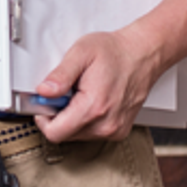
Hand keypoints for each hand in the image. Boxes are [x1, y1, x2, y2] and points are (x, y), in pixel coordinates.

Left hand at [31, 28, 160, 142]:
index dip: (43, 117)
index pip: (55, 133)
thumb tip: (43, 92)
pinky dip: (86, 119)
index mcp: (93, 108)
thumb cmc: (115, 52)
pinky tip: (92, 100)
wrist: (142, 54)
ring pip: (77, 134)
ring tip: (81, 93)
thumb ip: (60, 75)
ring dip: (72, 117)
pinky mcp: (119, 131)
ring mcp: (114, 130)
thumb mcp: (81, 52)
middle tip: (65, 92)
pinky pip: (92, 133)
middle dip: (58, 114)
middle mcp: (106, 125)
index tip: (45, 102)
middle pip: (65, 134)